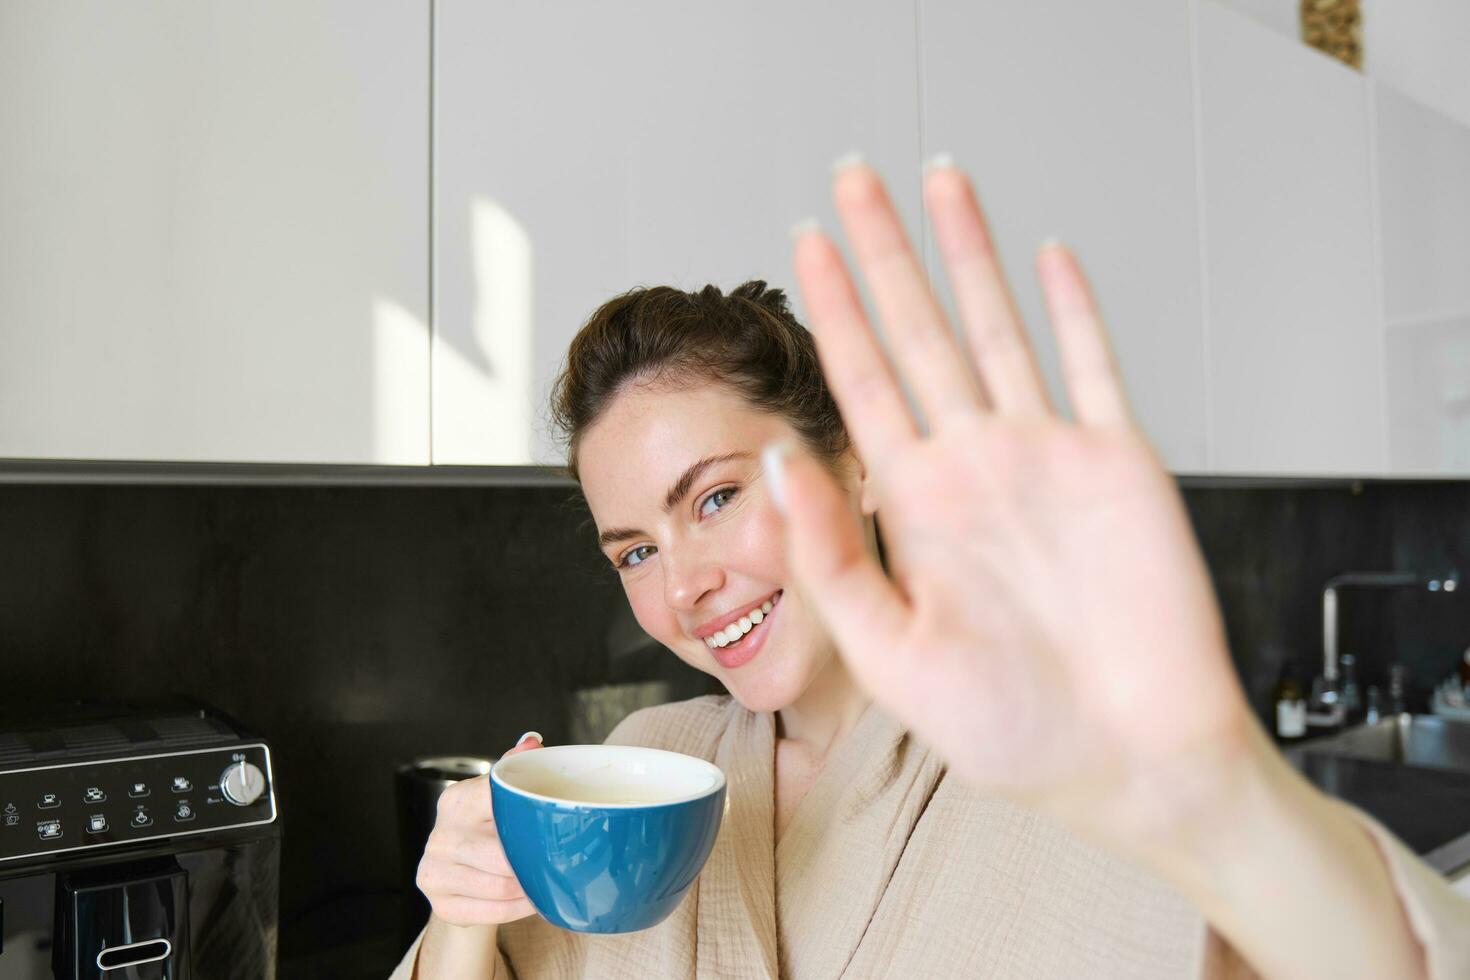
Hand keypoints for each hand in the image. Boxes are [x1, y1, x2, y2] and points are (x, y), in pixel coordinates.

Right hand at [416, 733, 541, 925]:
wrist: (455, 873)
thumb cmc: (484, 828)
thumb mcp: (496, 796)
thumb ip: (513, 769)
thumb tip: (532, 742)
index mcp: (457, 800)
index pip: (497, 803)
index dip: (528, 817)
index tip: (554, 825)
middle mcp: (440, 835)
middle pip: (500, 855)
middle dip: (532, 861)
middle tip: (560, 863)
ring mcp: (435, 870)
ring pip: (499, 886)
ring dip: (529, 888)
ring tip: (548, 882)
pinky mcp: (440, 903)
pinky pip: (492, 912)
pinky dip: (518, 909)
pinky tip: (531, 901)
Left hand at [776, 160, 1253, 847]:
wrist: (1130, 762)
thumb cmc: (1015, 732)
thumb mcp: (891, 655)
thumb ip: (832, 557)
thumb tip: (775, 466)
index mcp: (914, 506)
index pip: (859, 382)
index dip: (830, 310)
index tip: (798, 245)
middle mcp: (973, 466)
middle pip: (918, 330)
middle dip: (884, 251)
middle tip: (852, 177)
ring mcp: (1046, 456)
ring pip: (998, 326)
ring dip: (969, 251)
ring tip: (939, 179)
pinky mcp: (1118, 462)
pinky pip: (1093, 365)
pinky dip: (1073, 310)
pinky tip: (1047, 257)